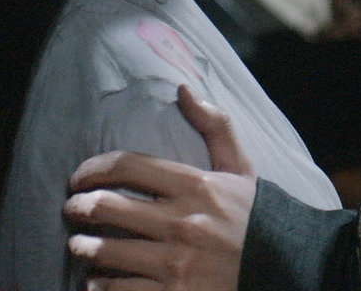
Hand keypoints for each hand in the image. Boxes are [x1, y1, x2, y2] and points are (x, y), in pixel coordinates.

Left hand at [64, 85, 255, 289]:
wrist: (289, 266)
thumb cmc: (257, 215)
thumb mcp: (242, 168)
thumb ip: (215, 126)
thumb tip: (183, 89)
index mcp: (197, 186)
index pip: (129, 166)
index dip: (94, 169)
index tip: (80, 177)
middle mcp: (183, 223)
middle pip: (109, 207)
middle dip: (80, 208)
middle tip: (72, 210)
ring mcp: (176, 263)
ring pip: (107, 251)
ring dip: (83, 248)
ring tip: (78, 246)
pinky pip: (119, 290)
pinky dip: (100, 285)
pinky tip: (97, 280)